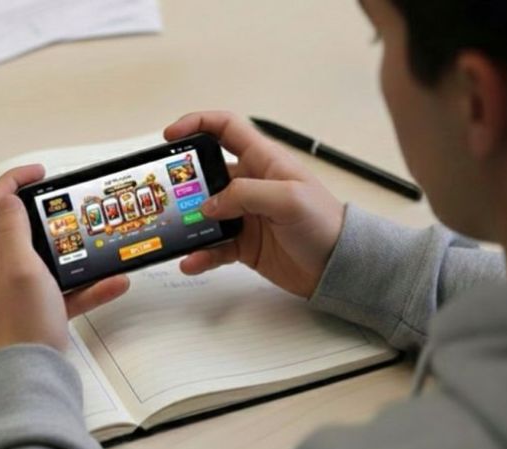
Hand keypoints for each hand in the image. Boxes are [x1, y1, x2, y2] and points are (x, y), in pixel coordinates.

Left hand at [0, 165, 129, 358]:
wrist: (25, 382)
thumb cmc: (20, 325)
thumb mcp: (20, 267)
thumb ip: (13, 228)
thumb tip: (9, 199)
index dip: (13, 180)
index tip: (40, 172)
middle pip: (14, 230)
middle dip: (44, 213)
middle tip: (66, 204)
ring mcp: (9, 296)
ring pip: (42, 262)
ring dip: (71, 252)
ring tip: (96, 244)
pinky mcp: (28, 316)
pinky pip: (58, 293)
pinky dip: (82, 286)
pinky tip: (113, 285)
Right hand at [165, 111, 344, 297]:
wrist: (339, 267)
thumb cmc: (325, 224)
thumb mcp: (289, 199)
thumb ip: (245, 194)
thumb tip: (209, 204)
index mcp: (264, 160)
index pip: (226, 129)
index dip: (197, 124)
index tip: (171, 136)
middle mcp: (251, 184)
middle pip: (206, 173)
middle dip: (183, 183)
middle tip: (166, 195)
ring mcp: (245, 214)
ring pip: (204, 213)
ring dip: (188, 224)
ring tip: (176, 234)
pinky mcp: (244, 242)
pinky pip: (213, 245)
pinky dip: (200, 253)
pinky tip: (192, 261)